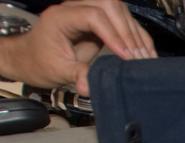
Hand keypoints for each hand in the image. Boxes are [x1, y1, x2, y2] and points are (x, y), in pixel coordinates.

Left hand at [3, 0, 154, 94]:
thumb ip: (76, 74)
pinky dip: (138, 36)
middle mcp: (75, 8)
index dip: (113, 34)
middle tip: (137, 56)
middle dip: (127, 31)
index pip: (93, 15)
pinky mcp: (101, 21)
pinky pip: (124, 21)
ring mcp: (89, 12)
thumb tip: (89, 86)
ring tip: (145, 58)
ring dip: (136, 33)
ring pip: (120, 10)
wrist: (32, 57)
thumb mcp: (57, 70)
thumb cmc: (39, 61)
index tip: (125, 56)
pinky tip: (147, 53)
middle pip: (109, 5)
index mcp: (61, 17)